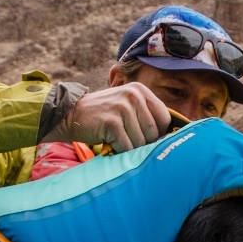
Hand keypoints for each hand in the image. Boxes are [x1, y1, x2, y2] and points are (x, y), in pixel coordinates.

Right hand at [42, 83, 170, 152]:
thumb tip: (171, 136)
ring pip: (140, 142)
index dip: (157, 134)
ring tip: (116, 139)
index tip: (144, 137)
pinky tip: (110, 142)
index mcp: (140, 91)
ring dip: (129, 147)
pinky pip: (127, 147)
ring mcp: (123, 108)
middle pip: (153, 133)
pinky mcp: (112, 122)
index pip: (164, 119)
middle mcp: (134, 96)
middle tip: (126, 139)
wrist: (71, 115)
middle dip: (142, 143)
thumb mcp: (127, 106)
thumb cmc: (103, 116)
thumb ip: (146, 115)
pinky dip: (119, 150)